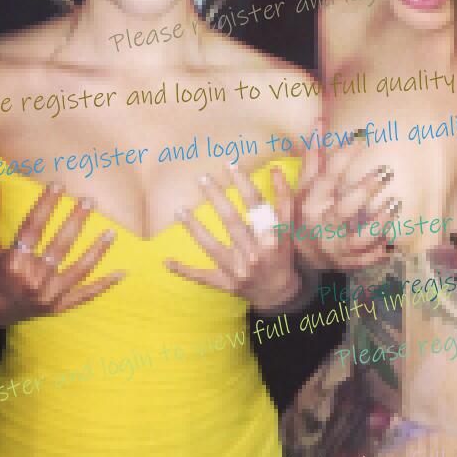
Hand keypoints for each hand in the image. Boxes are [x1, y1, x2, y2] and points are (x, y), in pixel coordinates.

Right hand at [0, 181, 123, 343]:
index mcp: (11, 264)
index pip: (32, 229)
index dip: (45, 205)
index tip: (57, 185)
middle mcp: (31, 281)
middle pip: (59, 247)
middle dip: (75, 222)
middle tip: (89, 200)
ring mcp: (47, 296)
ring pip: (78, 270)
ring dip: (96, 251)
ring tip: (112, 232)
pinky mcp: (59, 307)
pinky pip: (85, 295)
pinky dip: (104, 285)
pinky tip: (122, 272)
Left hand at [164, 166, 296, 311]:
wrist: (279, 293)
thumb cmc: (282, 255)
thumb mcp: (289, 228)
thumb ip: (284, 198)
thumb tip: (275, 169)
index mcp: (272, 237)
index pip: (257, 205)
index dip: (244, 183)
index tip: (231, 164)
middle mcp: (255, 253)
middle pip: (232, 221)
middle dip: (217, 198)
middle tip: (203, 178)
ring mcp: (238, 270)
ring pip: (212, 246)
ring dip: (195, 228)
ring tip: (180, 210)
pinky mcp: (225, 283)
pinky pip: (202, 277)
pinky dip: (184, 270)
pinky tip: (167, 261)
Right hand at [294, 117, 398, 271]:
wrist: (301, 261)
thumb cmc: (304, 219)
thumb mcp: (300, 193)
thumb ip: (309, 161)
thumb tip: (313, 127)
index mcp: (310, 205)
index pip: (327, 177)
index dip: (343, 156)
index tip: (360, 136)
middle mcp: (322, 226)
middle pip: (345, 207)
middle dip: (366, 189)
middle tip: (386, 170)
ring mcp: (336, 247)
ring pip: (360, 236)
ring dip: (379, 221)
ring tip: (395, 203)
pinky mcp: (349, 262)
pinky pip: (368, 258)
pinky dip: (380, 250)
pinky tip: (392, 242)